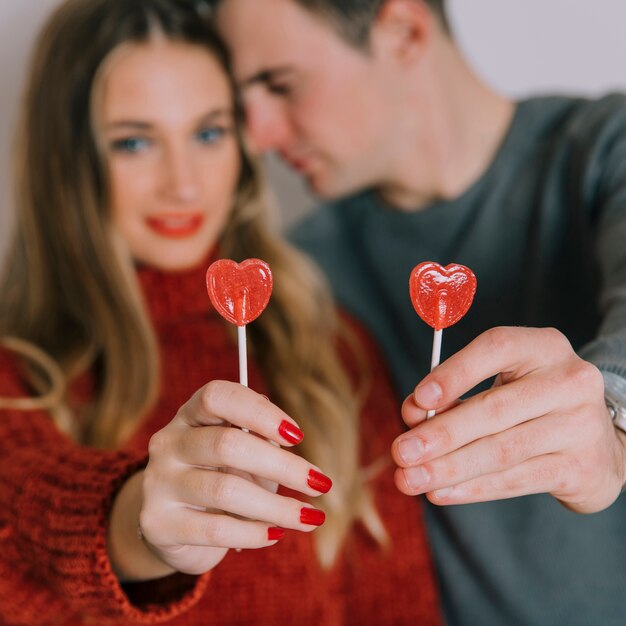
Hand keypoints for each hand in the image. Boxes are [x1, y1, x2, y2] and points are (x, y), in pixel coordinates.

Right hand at [110, 381, 330, 579]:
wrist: (171, 525)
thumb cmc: (220, 478)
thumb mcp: (242, 455)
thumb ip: (260, 442)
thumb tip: (287, 435)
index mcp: (190, 414)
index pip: (217, 396)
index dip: (259, 412)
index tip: (297, 435)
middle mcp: (169, 442)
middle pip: (227, 444)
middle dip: (282, 465)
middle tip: (320, 483)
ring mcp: (159, 482)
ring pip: (225, 490)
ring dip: (277, 506)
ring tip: (311, 517)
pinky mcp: (158, 524)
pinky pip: (215, 529)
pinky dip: (254, 533)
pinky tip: (277, 535)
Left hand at [391, 327, 625, 512]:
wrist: (595, 445)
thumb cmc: (529, 406)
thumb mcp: (497, 386)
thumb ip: (452, 395)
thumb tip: (413, 412)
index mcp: (543, 347)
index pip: (496, 348)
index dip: (454, 372)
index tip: (418, 399)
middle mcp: (569, 380)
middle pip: (494, 407)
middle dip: (441, 433)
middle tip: (400, 452)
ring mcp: (580, 424)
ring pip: (501, 449)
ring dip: (449, 467)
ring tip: (410, 479)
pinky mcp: (582, 466)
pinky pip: (516, 479)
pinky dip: (473, 488)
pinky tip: (441, 492)